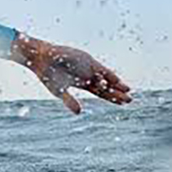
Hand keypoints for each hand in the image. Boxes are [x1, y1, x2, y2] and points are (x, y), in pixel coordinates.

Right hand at [12, 35, 132, 113]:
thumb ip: (70, 101)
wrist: (42, 59)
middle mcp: (88, 75)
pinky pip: (100, 69)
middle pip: (106, 87)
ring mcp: (88, 67)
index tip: (122, 104)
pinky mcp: (86, 60)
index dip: (111, 98)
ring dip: (116, 84)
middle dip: (117, 93)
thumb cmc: (48, 75)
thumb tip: (79, 113)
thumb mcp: (60, 91)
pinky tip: (117, 81)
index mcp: (83, 83)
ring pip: (106, 78)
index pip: (101, 93)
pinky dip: (108, 75)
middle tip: (130, 100)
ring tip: (128, 91)